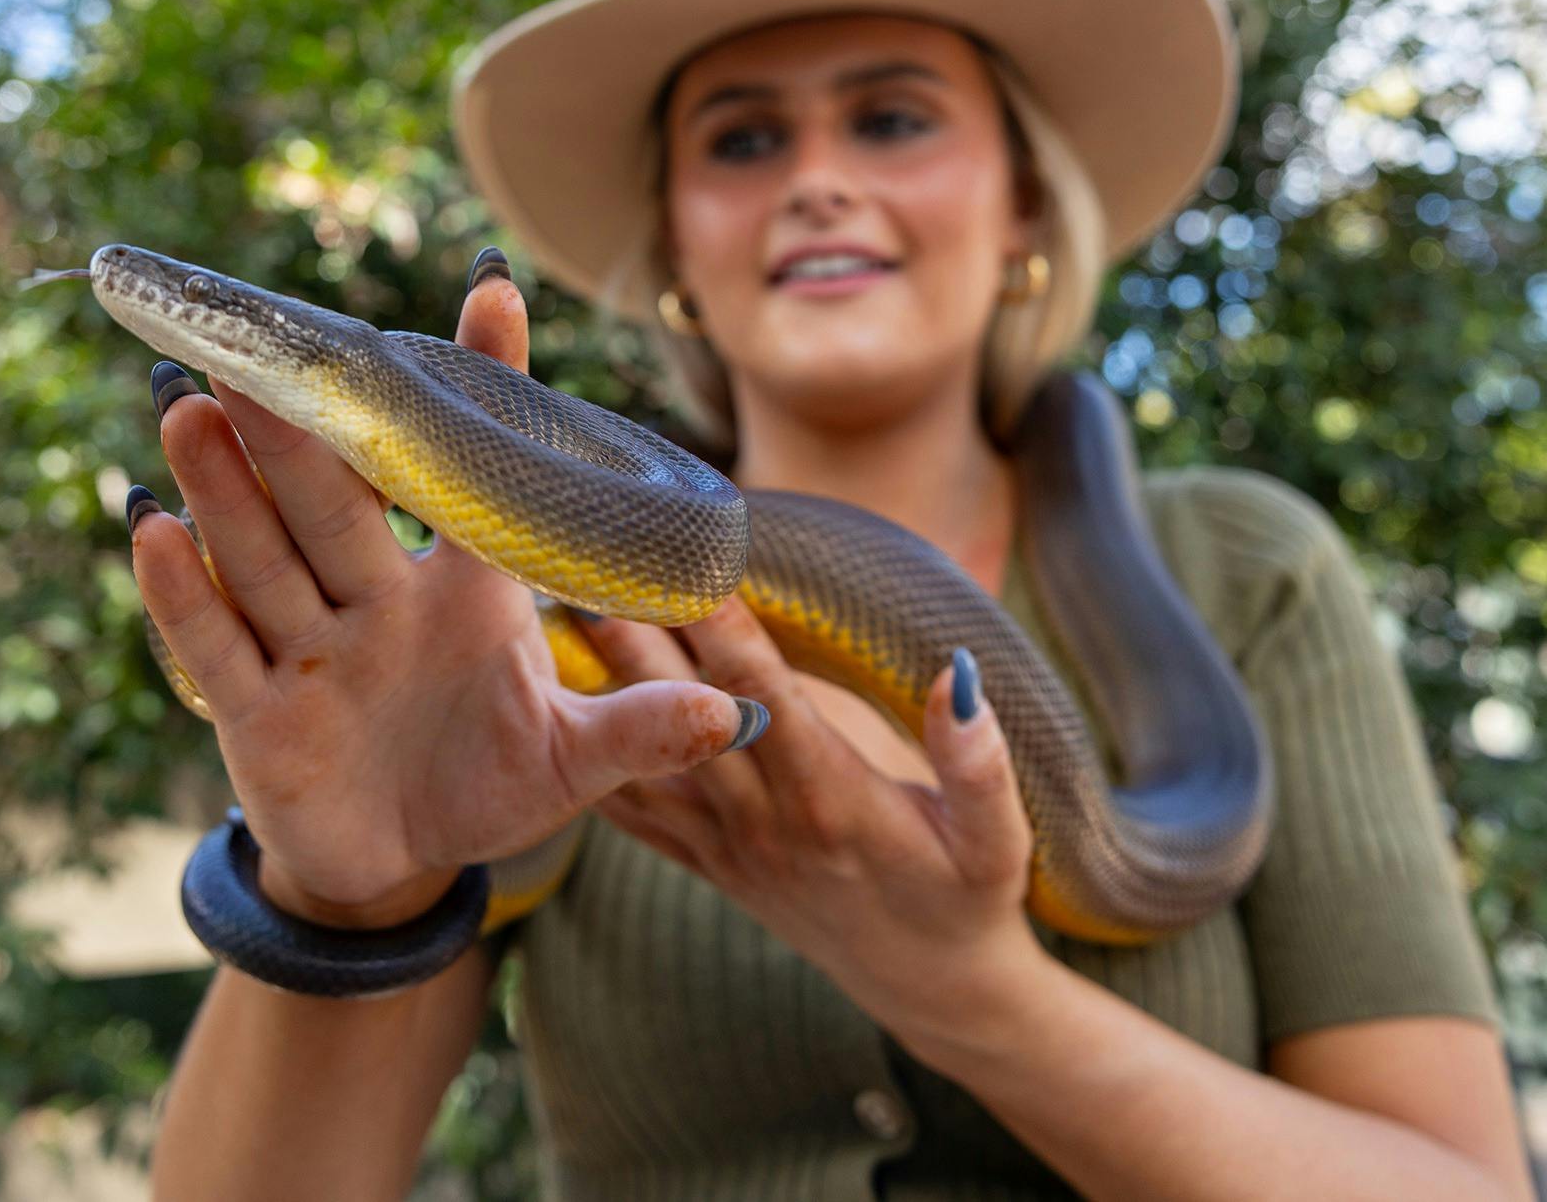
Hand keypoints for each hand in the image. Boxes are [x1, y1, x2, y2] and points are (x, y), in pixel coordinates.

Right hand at [126, 262, 758, 927]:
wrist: (399, 865)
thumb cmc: (485, 784)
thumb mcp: (572, 765)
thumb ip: (640, 735)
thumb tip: (735, 717)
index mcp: (467, 595)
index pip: (477, 479)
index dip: (486, 386)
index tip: (494, 286)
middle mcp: (378, 601)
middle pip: (337, 503)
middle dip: (303, 432)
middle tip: (272, 344)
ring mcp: (309, 650)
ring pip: (263, 553)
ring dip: (228, 483)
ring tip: (195, 399)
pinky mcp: (255, 713)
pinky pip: (214, 642)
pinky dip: (180, 590)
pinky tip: (150, 523)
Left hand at [581, 600, 1047, 1057]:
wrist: (931, 990)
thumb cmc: (971, 901)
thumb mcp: (997, 842)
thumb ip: (980, 763)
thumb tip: (959, 674)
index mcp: (831, 801)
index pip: (763, 697)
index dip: (721, 627)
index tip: (686, 557)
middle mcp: (764, 823)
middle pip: (682, 714)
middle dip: (634, 636)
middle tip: (585, 559)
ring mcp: (727, 848)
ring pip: (646, 757)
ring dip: (599, 688)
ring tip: (553, 610)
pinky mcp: (711, 865)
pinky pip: (636, 812)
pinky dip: (591, 759)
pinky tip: (550, 703)